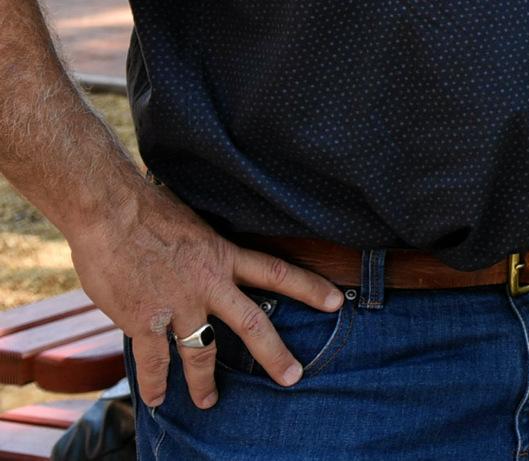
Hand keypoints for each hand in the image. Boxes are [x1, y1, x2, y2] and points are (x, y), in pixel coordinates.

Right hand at [69, 179, 344, 409]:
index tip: (336, 302)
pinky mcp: (144, 319)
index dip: (309, 288)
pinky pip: (153, 360)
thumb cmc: (148, 209)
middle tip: (293, 377)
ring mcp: (177, 304)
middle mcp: (208, 283)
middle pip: (252, 323)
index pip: (277, 272)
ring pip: (202, 352)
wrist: (110, 211)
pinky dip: (154, 383)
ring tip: (209, 402)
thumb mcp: (195, 222)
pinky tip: (156, 399)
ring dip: (205, 381)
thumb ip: (206, 249)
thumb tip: (210, 259)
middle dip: (274, 354)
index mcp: (223, 255)